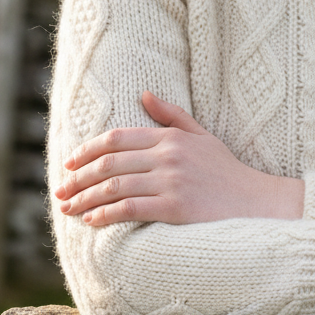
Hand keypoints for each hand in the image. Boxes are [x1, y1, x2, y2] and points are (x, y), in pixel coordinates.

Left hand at [53, 91, 303, 226]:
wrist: (255, 202)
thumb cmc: (226, 171)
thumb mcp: (201, 135)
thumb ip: (171, 115)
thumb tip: (144, 93)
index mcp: (170, 137)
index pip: (118, 138)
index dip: (88, 150)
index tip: (70, 163)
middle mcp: (168, 156)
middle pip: (109, 164)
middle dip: (79, 178)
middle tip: (60, 190)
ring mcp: (171, 182)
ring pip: (114, 187)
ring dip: (85, 199)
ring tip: (68, 208)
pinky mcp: (174, 208)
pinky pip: (129, 210)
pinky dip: (105, 215)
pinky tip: (91, 221)